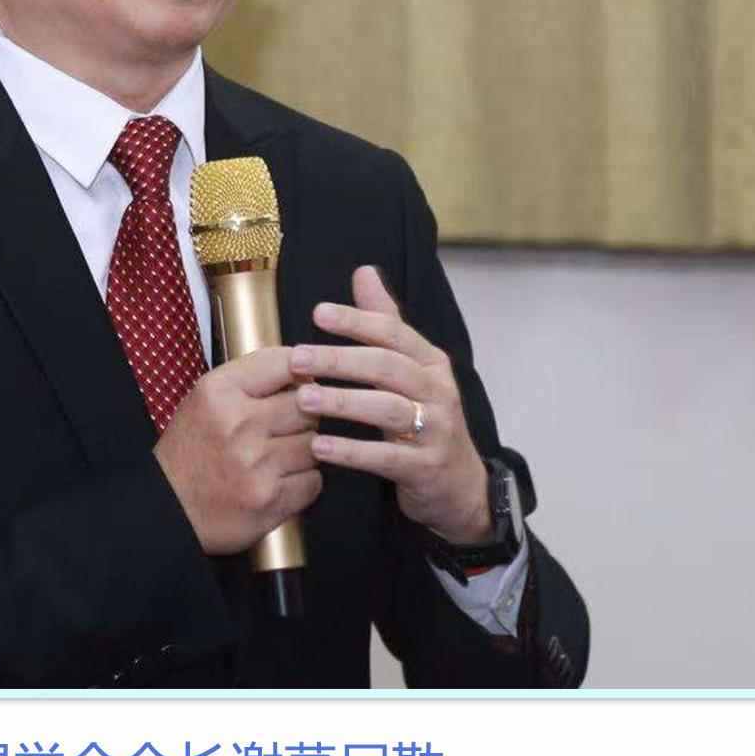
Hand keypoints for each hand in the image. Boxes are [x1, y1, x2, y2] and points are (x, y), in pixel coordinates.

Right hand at [151, 344, 321, 554]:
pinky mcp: (272, 498)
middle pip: (308, 405)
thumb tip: (306, 372)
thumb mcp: (203, 403)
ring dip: (303, 452)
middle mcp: (238, 424)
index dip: (300, 372)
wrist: (168, 511)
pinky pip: (313, 480)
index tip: (300, 382)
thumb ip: (248, 383)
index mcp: (217, 393)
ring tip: (277, 458)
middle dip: (303, 415)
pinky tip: (277, 482)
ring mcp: (257, 463)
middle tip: (285, 427)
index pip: (283, 363)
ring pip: (314, 444)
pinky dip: (301, 483)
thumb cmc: (190, 455)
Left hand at [294, 266, 493, 545]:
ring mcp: (436, 429)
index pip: (393, 332)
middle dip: (340, 360)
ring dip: (343, 402)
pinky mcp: (427, 466)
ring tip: (302, 399)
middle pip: (387, 367)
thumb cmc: (423, 417)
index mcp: (429, 362)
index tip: (317, 312)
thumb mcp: (409, 368)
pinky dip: (352, 452)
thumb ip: (385, 322)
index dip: (356, 320)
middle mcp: (438, 390)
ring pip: (388, 409)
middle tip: (296, 358)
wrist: (458, 483)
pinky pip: (387, 457)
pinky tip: (319, 447)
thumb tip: (364, 271)